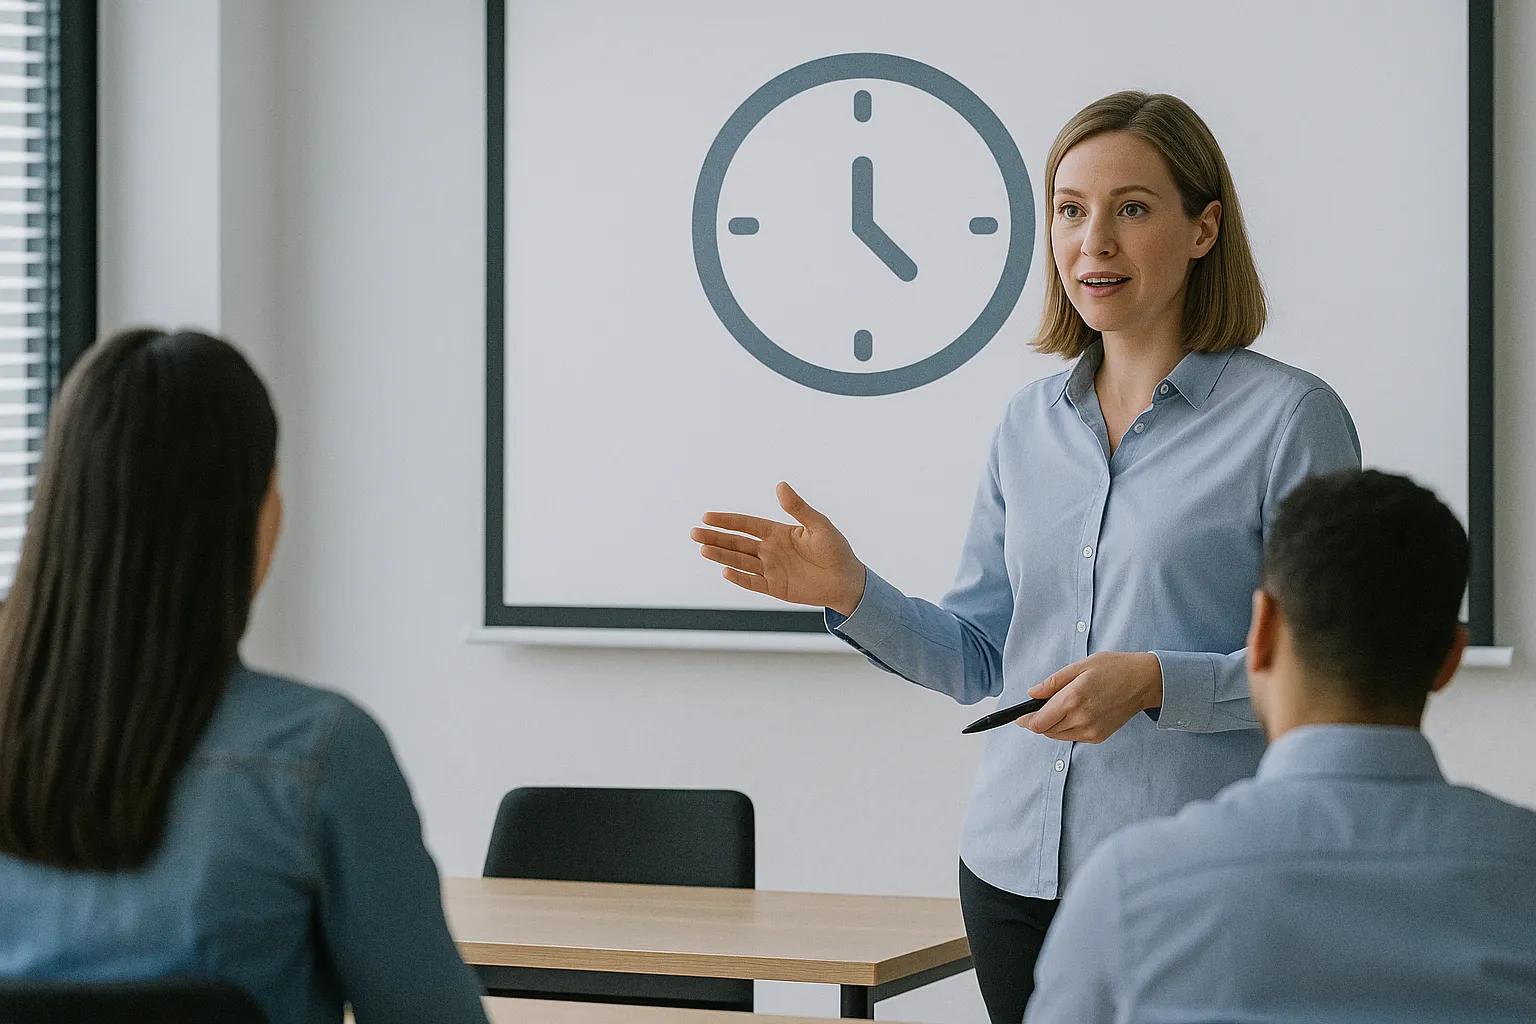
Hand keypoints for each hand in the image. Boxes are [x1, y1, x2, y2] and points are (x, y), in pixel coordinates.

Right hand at [690, 482, 866, 614]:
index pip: (746, 525)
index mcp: (778, 532)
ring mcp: (771, 569)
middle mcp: (770, 550)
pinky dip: (740, 578)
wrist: (847, 580)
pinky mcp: (776, 588)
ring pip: (740, 562)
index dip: (727, 521)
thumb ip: (798, 508)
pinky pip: (754, 583)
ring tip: (703, 550)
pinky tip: (725, 571)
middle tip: (694, 533)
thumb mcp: (818, 525)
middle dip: (715, 538)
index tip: (707, 517)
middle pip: (737, 543)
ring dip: (722, 556)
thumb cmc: (835, 549)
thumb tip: (780, 485)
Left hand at [1016, 652, 1162, 742]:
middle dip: (1038, 720)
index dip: (1025, 721)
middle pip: (1046, 730)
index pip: (1039, 722)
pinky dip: (1067, 728)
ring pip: (1058, 736)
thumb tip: (1031, 694)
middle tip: (1042, 705)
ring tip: (1061, 706)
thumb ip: (1053, 683)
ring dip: (1052, 725)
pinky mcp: (1098, 737)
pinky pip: (1072, 737)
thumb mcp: (1079, 667)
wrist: (1143, 682)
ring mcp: (1091, 731)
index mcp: (1073, 699)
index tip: (1019, 717)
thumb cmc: (1113, 668)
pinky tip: (1075, 713)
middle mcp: (1081, 719)